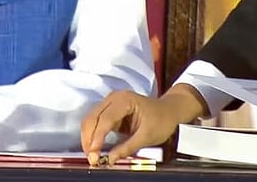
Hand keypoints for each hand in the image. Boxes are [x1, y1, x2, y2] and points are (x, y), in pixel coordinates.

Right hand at [80, 85, 207, 165]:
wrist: (168, 111)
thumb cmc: (161, 120)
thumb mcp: (147, 137)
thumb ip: (127, 147)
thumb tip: (110, 159)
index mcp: (124, 100)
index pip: (105, 119)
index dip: (97, 137)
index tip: (94, 153)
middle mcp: (113, 98)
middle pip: (92, 117)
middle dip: (88, 138)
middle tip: (91, 157)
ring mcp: (109, 102)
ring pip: (90, 119)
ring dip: (88, 137)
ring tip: (91, 154)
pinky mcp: (108, 109)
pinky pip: (95, 121)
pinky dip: (92, 134)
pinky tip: (94, 146)